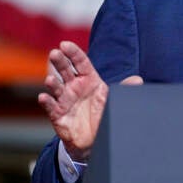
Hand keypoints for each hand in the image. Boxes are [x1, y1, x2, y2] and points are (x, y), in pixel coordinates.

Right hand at [37, 41, 142, 161]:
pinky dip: (46, 102)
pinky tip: (43, 97)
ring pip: (56, 87)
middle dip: (59, 61)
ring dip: (52, 82)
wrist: (94, 138)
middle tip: (54, 53)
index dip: (73, 52)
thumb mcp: (114, 99)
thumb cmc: (102, 113)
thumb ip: (124, 89)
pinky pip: (50, 107)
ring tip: (51, 79)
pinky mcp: (58, 114)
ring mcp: (65, 99)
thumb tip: (138, 80)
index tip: (65, 44)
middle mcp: (74, 86)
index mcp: (89, 79)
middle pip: (65, 70)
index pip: (80, 62)